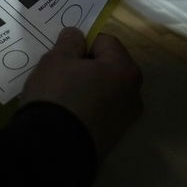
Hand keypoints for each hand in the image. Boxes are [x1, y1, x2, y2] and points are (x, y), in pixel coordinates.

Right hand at [20, 28, 142, 158]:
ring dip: (87, 88)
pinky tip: (67, 115)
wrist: (52, 151)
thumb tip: (77, 34)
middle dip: (86, 67)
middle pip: (107, 67)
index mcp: (125, 69)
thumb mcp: (56, 60)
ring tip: (61, 97)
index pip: (104, 41)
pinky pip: (100, 111)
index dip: (81, 44)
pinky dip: (87, 109)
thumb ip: (70, 42)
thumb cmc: (58, 95)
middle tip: (60, 74)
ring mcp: (125, 119)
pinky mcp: (113, 138)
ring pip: (104, 90)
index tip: (62, 56)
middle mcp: (134, 93)